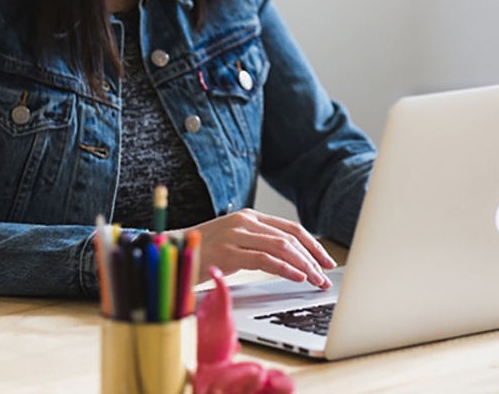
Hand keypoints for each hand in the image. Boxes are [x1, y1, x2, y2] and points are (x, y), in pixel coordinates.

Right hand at [181, 209, 335, 289]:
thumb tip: (292, 259)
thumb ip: (259, 244)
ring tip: (316, 280)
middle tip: (326, 276)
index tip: (326, 261)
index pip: (291, 228)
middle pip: (290, 238)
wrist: (171, 253)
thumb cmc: (204, 252)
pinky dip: (285, 268)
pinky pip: (264, 260)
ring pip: (282, 247)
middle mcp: (245, 221)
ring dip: (304, 266)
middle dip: (313, 258)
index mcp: (250, 217)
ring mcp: (236, 234)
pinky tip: (297, 277)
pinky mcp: (228, 251)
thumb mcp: (235, 242)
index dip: (313, 244)